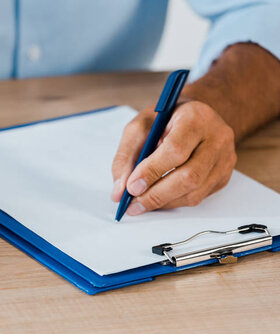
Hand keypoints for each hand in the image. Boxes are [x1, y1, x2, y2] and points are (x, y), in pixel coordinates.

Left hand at [111, 100, 236, 214]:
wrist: (195, 118)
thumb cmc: (166, 120)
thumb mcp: (140, 127)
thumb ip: (126, 157)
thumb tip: (119, 191)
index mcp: (196, 117)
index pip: (175, 150)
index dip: (152, 171)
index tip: (131, 187)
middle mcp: (217, 138)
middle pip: (189, 176)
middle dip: (156, 194)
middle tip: (133, 204)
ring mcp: (224, 158)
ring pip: (195, 191)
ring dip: (163, 202)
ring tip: (141, 204)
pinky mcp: (223, 176)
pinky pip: (198, 197)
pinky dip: (174, 202)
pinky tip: (158, 199)